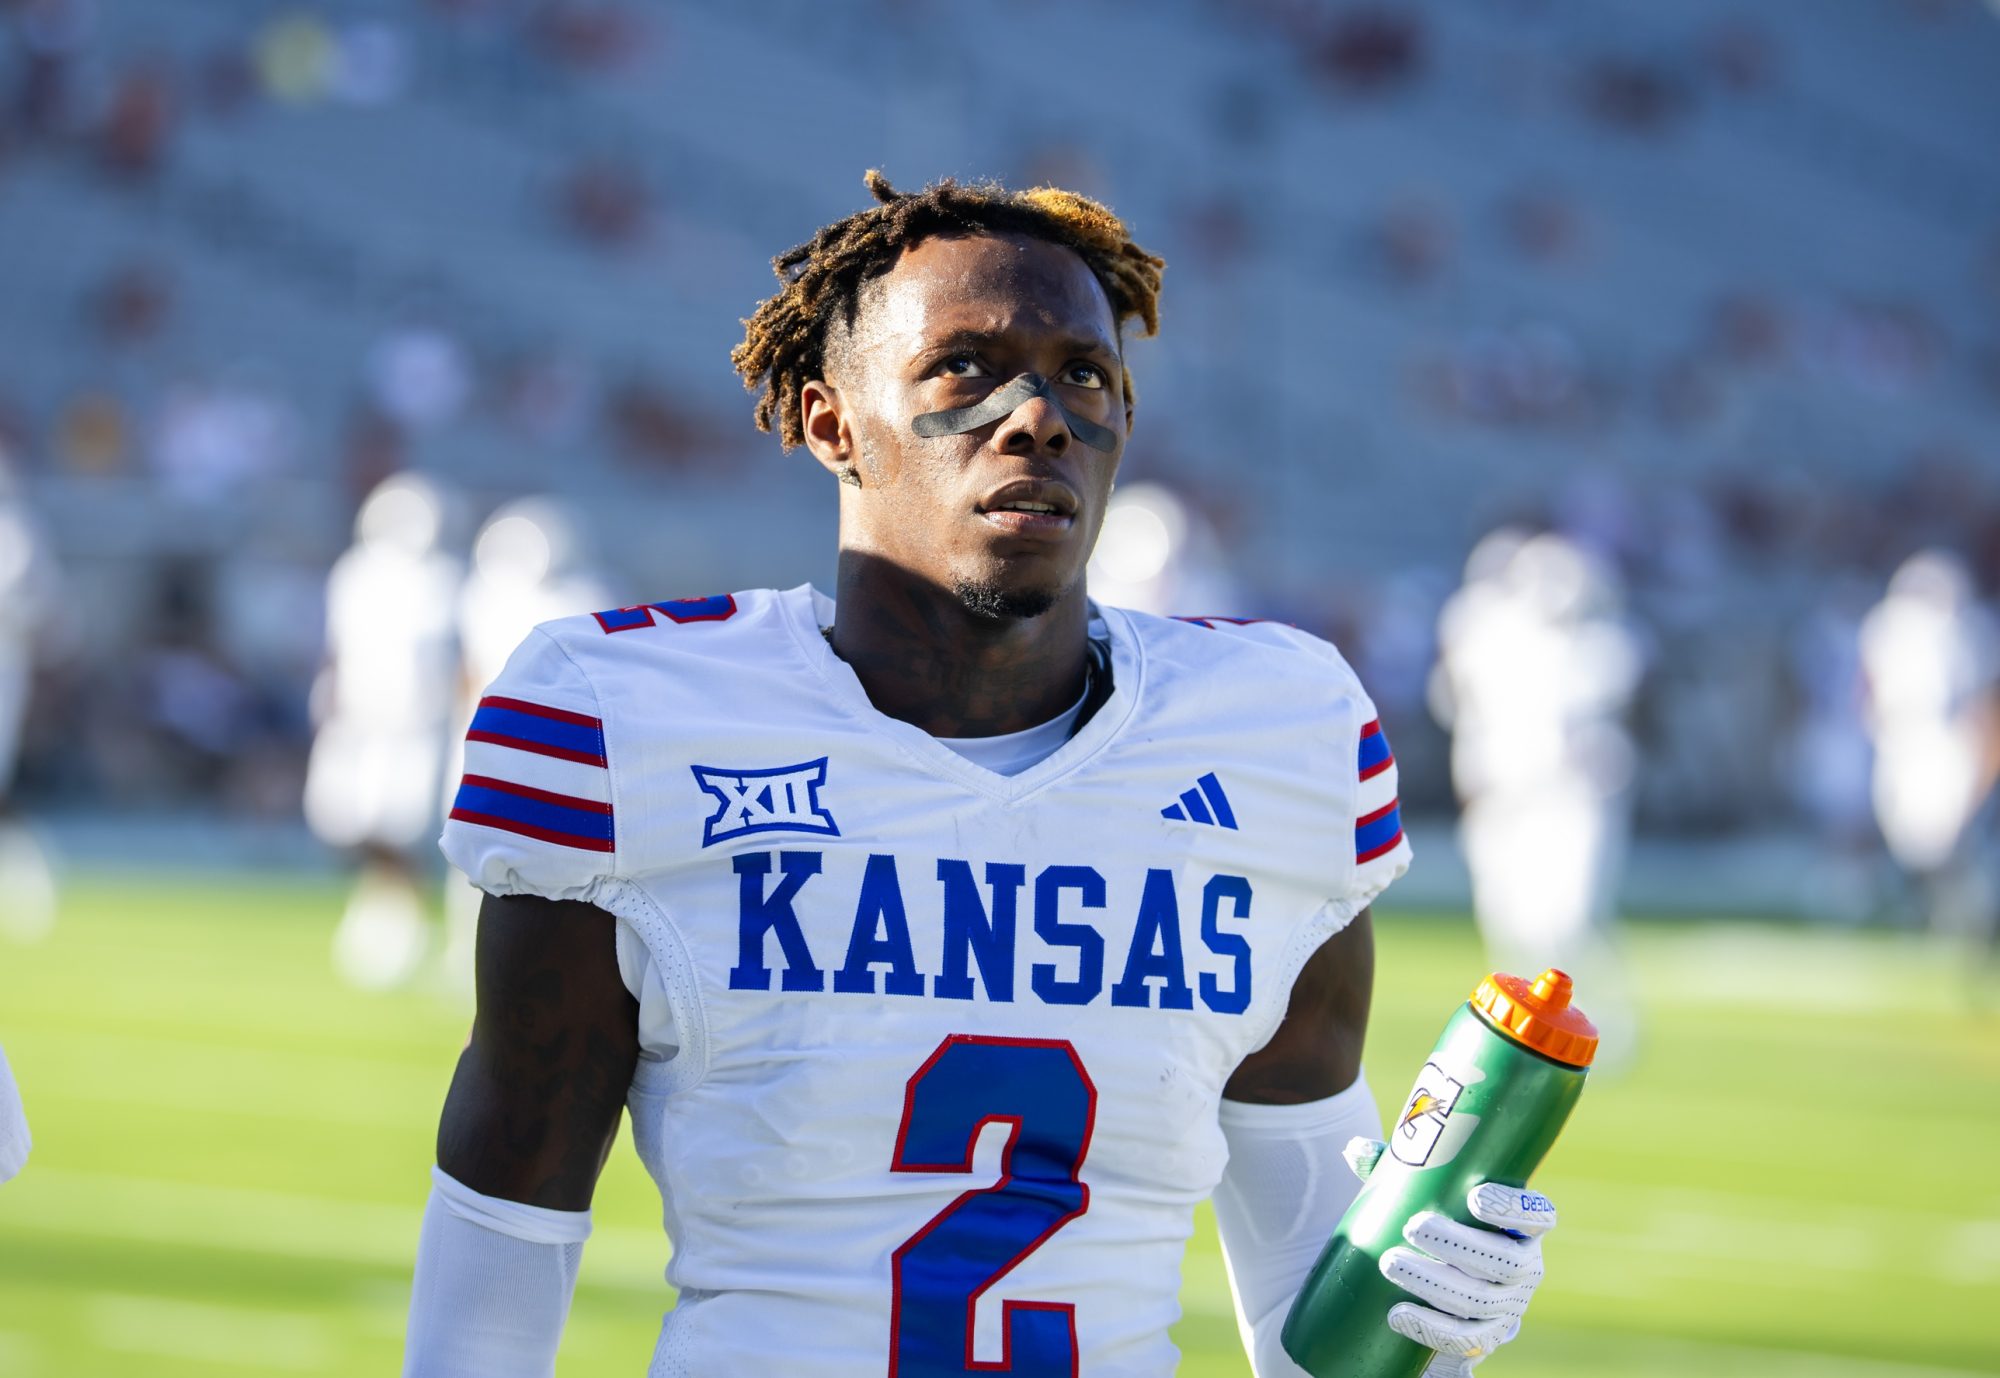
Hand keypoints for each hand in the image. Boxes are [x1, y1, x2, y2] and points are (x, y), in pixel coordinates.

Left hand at [1343, 1138, 1555, 1374]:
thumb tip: (1356, 1150)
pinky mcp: (1487, 1337)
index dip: (1513, 1207)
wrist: (1443, 1288)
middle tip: (1414, 1227)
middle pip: (1504, 1260)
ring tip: (1391, 1264)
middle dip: (1458, 1244)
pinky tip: (1398, 1314)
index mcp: (1520, 1227)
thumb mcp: (1427, 1196)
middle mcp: (1525, 1267)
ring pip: (1481, 1299)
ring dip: (1436, 1283)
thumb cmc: (1437, 1223)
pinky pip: (1466, 1339)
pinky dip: (1432, 1328)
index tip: (1475, 1197)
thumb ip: (1399, 1171)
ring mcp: (1509, 1306)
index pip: (1538, 1215)